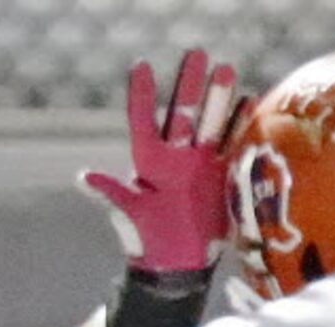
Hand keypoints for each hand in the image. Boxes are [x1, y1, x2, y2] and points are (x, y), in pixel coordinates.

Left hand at [79, 49, 244, 273]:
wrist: (178, 265)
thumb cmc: (148, 240)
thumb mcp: (129, 216)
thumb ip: (112, 194)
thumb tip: (85, 179)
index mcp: (149, 161)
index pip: (143, 119)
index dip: (141, 94)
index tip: (142, 66)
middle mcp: (175, 156)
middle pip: (182, 113)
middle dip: (190, 85)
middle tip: (197, 54)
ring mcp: (199, 163)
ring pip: (209, 123)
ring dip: (217, 99)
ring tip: (226, 69)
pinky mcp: (220, 176)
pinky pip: (231, 145)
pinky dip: (239, 125)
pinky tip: (248, 102)